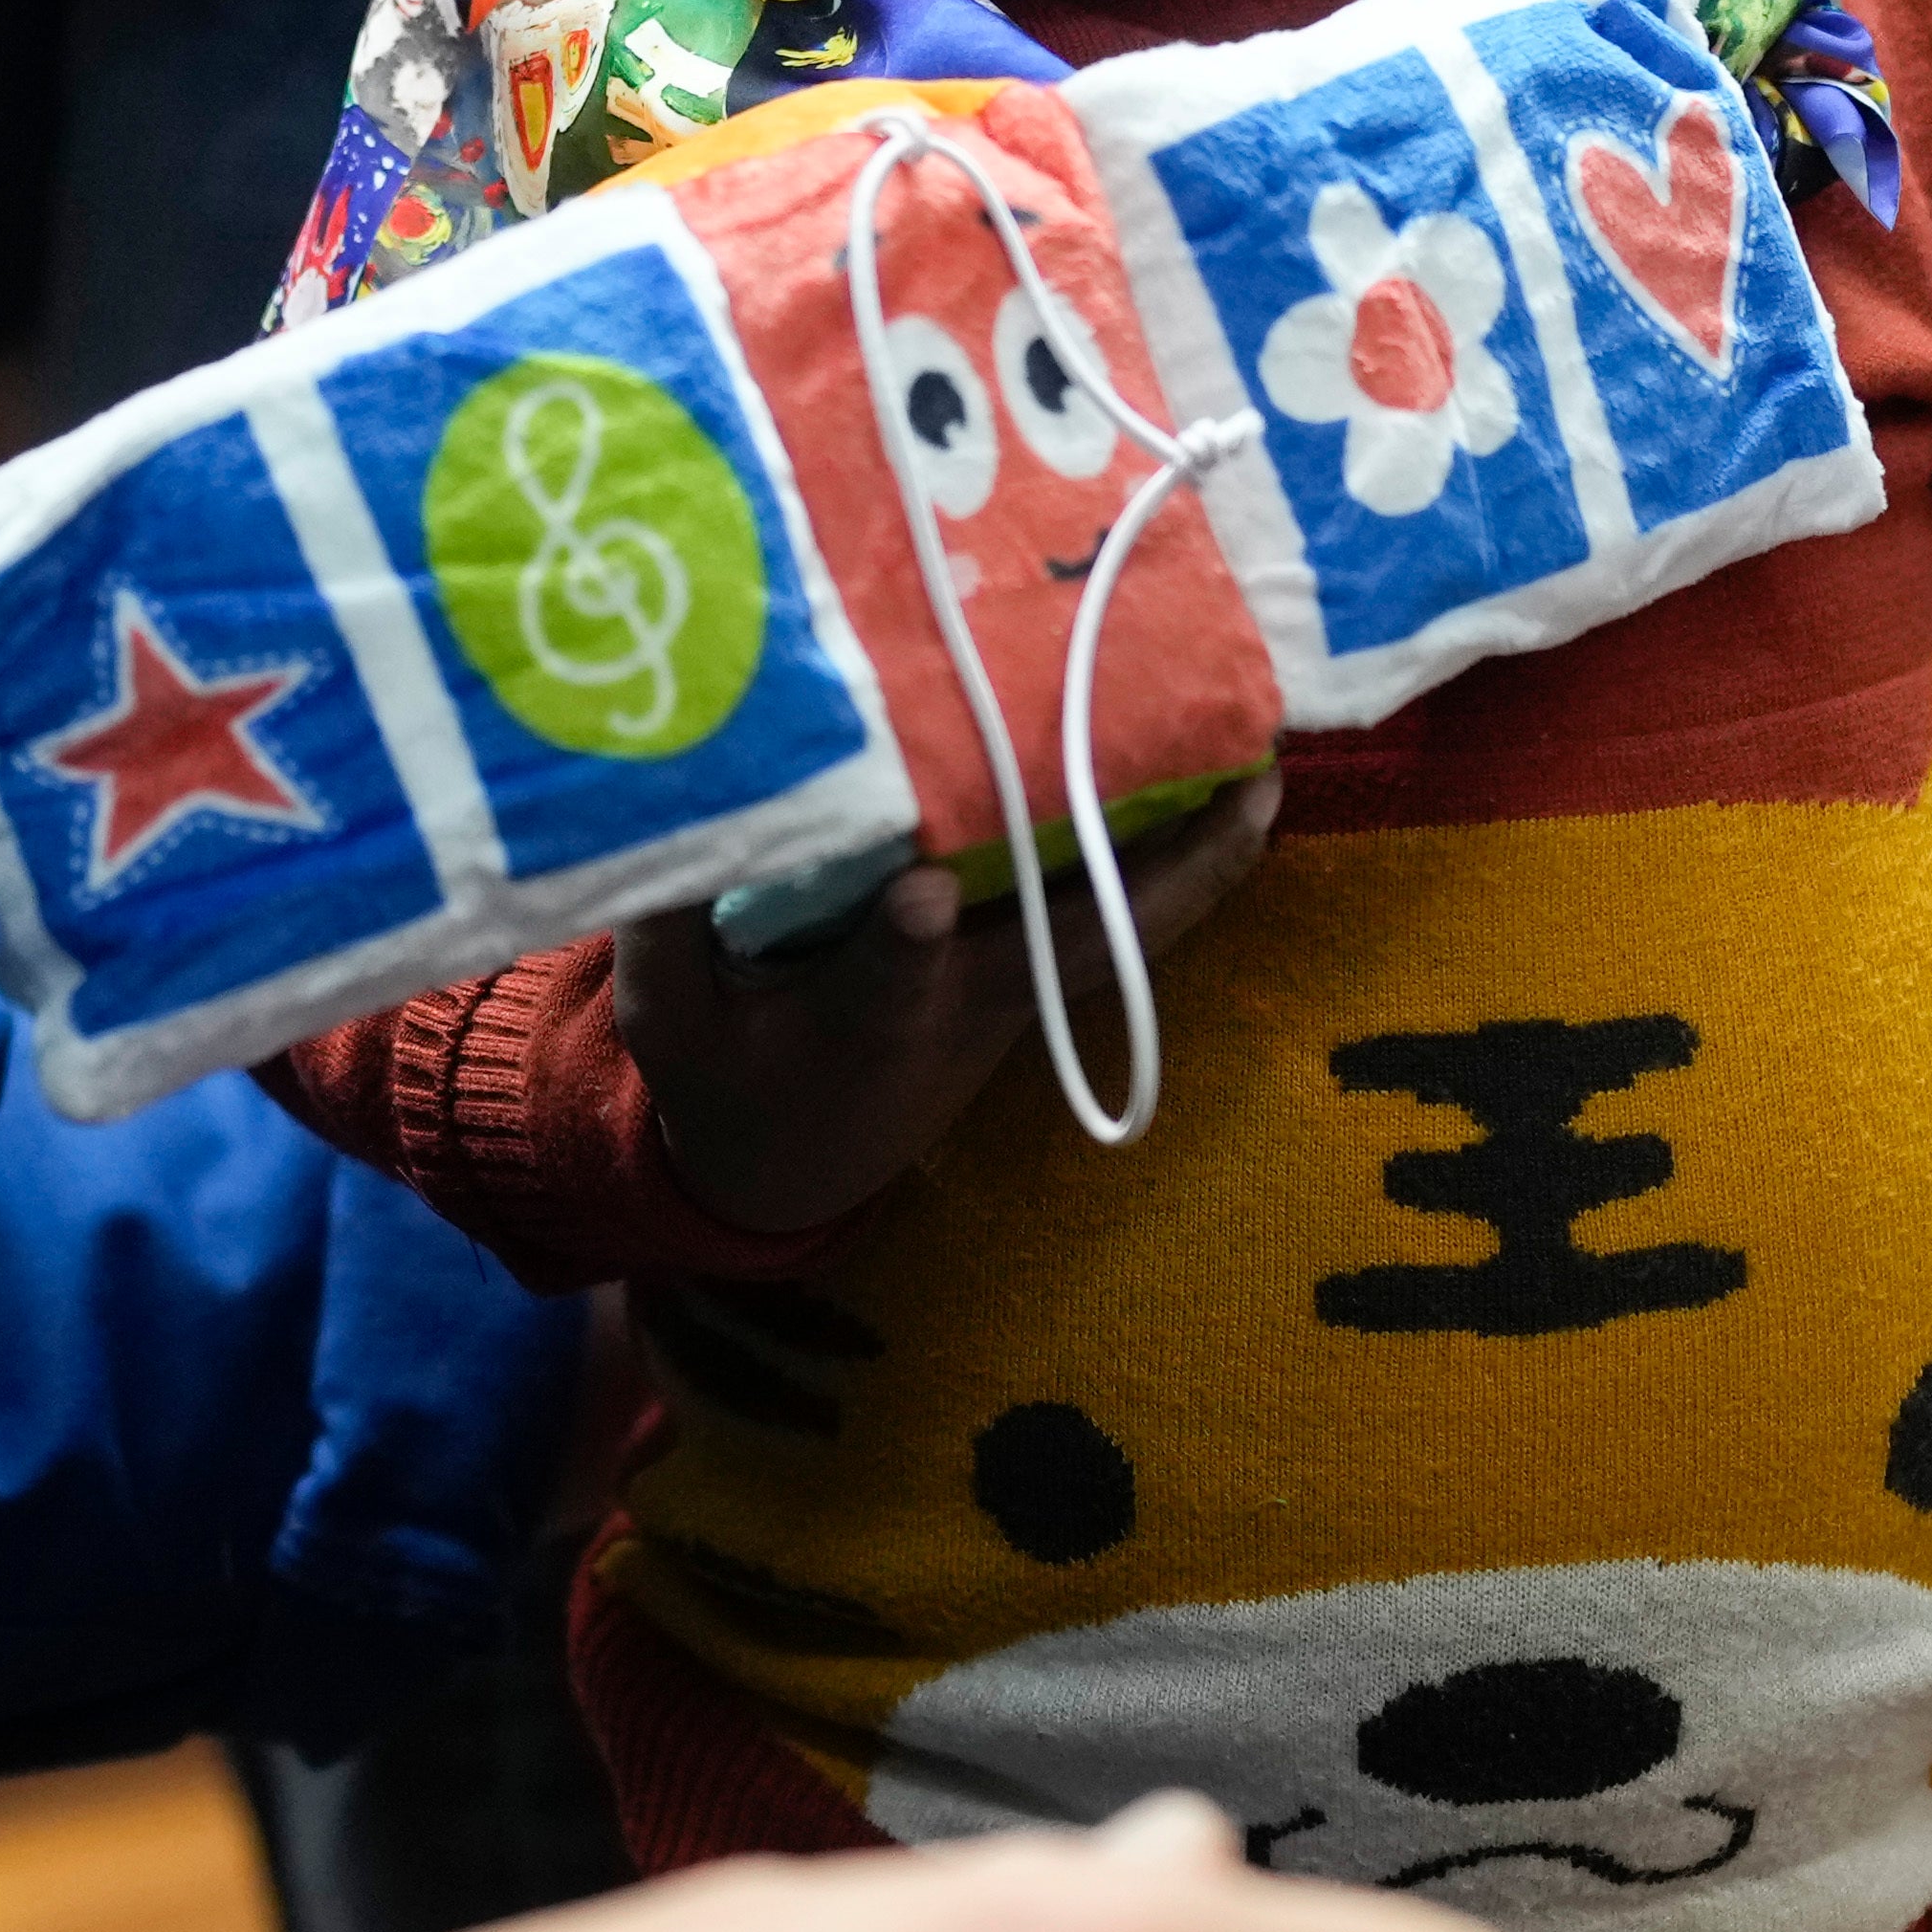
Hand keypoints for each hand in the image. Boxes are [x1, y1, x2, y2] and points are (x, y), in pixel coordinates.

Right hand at [615, 774, 1281, 1238]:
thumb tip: (675, 807)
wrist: (792, 1167)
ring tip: (1269, 764)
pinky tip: (1233, 776)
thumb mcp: (668, 1021)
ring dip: (1198, 859)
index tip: (919, 894)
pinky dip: (1179, 857)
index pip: (884, 982)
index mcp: (861, 1021)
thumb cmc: (728, 1078)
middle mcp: (963, 1003)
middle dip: (1153, 878)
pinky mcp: (1028, 971)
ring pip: (1122, 931)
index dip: (901, 943)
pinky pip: (1117, 914)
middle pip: (1072, 949)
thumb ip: (662, 931)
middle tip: (1247, 787)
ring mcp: (1012, 989)